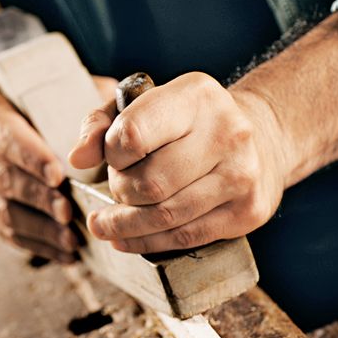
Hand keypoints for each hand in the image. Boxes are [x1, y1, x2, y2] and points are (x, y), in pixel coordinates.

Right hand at [0, 77, 116, 262]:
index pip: (5, 136)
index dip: (31, 158)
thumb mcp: (73, 95)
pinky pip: (6, 233)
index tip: (59, 176)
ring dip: (39, 228)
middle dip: (38, 198)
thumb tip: (88, 151)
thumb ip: (87, 114)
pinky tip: (67, 252)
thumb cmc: (53, 104)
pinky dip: (38, 244)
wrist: (20, 120)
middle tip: (69, 212)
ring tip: (72, 239)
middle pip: (2, 177)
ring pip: (2, 211)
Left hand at [69, 72, 287, 253]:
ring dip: (125, 224)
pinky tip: (126, 238)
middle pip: (148, 183)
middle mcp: (226, 132)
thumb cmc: (186, 121)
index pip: (132, 135)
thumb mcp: (142, 105)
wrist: (261, 137)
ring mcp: (241, 174)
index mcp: (195, 95)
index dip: (111, 155)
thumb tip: (77, 159)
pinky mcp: (248, 210)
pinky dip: (147, 242)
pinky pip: (185, 237)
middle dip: (119, 192)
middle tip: (116, 189)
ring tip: (105, 224)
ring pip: (164, 216)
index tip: (112, 159)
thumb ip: (101, 125)